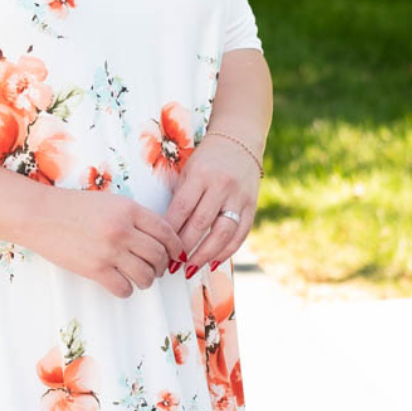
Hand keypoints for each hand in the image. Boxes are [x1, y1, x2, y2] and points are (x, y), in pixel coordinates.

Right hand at [25, 186, 185, 297]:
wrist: (39, 215)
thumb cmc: (71, 207)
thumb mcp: (109, 202)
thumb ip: (133, 216)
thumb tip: (155, 238)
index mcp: (129, 210)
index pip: (166, 232)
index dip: (175, 246)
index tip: (174, 253)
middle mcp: (123, 230)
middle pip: (159, 255)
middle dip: (162, 265)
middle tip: (157, 268)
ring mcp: (110, 251)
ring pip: (146, 275)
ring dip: (147, 280)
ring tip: (140, 277)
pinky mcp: (95, 269)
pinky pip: (124, 288)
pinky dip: (126, 289)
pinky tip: (120, 284)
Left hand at [166, 132, 260, 271]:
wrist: (239, 141)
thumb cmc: (206, 160)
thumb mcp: (188, 171)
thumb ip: (180, 199)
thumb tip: (165, 233)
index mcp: (200, 175)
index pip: (182, 209)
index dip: (170, 232)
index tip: (159, 248)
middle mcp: (221, 186)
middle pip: (201, 224)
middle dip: (184, 248)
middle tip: (171, 265)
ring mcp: (239, 197)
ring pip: (222, 233)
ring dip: (205, 255)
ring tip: (190, 269)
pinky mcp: (252, 206)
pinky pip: (240, 234)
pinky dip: (227, 251)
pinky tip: (213, 262)